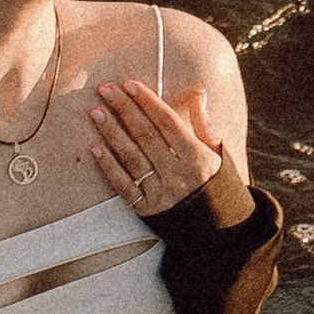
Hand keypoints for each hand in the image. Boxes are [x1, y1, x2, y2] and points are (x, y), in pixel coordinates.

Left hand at [89, 73, 244, 222]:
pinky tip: (94, 148)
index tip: (129, 84)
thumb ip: (205, 123)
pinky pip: (124, 186)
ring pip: (132, 158)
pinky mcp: (147, 210)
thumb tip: (198, 91)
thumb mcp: (218, 153)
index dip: (148, 102)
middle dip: (125, 110)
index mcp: (198, 158)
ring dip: (112, 133)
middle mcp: (179, 175)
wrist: (218, 230)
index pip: (168, 123)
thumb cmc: (216, 183)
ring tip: (95, 111)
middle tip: (105, 89)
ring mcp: (162, 193)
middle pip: (147, 136)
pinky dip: (109, 167)